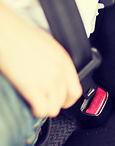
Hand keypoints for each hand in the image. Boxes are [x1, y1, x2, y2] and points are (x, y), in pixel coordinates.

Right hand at [0, 2, 81, 117]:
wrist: (8, 35)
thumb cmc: (23, 36)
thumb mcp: (49, 46)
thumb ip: (56, 63)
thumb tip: (55, 74)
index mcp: (65, 63)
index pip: (75, 91)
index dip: (68, 100)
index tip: (61, 101)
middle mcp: (60, 73)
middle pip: (64, 101)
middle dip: (54, 103)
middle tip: (44, 101)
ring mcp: (48, 81)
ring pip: (54, 109)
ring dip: (45, 108)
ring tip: (36, 102)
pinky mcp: (34, 88)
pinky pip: (42, 110)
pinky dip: (36, 111)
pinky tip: (31, 104)